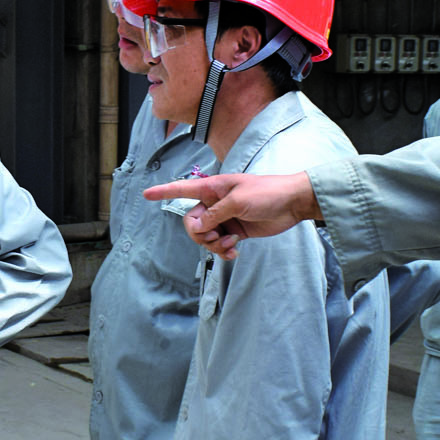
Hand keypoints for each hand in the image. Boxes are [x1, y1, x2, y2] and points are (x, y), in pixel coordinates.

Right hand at [142, 172, 319, 258]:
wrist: (292, 204)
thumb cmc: (267, 193)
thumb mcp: (238, 202)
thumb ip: (215, 215)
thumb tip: (199, 227)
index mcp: (213, 188)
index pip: (182, 189)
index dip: (164, 191)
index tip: (146, 194)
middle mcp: (215, 202)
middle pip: (192, 222)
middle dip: (200, 235)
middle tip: (216, 237)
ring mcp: (224, 217)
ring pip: (204, 236)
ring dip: (213, 245)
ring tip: (231, 244)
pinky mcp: (234, 230)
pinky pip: (218, 244)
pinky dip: (223, 250)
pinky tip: (234, 251)